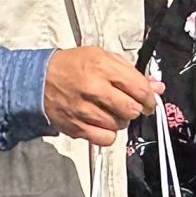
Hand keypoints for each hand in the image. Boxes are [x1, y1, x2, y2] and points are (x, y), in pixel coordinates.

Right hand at [43, 45, 160, 146]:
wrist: (38, 80)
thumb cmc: (72, 66)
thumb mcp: (102, 58)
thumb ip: (131, 72)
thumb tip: (157, 87)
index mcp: (101, 66)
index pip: (138, 87)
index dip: (150, 97)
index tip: (150, 100)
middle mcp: (93, 87)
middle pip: (131, 109)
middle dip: (137, 109)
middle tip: (132, 107)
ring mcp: (83, 109)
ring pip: (120, 124)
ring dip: (121, 120)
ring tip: (112, 111)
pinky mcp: (76, 127)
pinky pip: (106, 138)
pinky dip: (109, 134)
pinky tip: (103, 124)